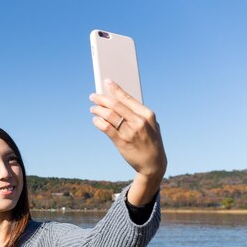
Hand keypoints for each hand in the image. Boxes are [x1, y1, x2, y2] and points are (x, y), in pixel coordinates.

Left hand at [89, 79, 167, 204]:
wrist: (153, 164)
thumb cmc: (150, 141)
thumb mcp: (151, 125)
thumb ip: (138, 114)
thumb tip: (120, 102)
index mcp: (147, 114)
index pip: (128, 98)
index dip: (116, 89)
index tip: (107, 82)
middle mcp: (139, 121)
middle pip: (116, 105)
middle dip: (102, 99)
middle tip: (93, 96)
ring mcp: (130, 132)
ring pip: (109, 115)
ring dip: (98, 110)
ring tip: (93, 109)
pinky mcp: (122, 142)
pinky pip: (106, 128)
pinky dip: (98, 122)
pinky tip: (95, 120)